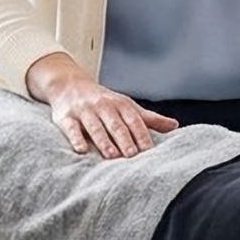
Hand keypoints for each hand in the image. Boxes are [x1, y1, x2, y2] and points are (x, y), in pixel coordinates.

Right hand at [28, 58, 177, 157]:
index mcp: (120, 104)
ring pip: (94, 126)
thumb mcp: (126, 106)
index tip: (149, 150)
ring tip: (111, 155)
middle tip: (132, 155)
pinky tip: (82, 150)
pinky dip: (76, 138)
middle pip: (115, 123)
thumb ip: (149, 118)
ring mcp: (84, 111)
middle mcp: (103, 106)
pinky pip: (71, 128)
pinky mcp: (65, 117)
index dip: (141, 134)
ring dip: (103, 140)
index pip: (133, 120)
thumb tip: (175, 126)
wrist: (68, 84)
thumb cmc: (103, 100)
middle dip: (124, 139)